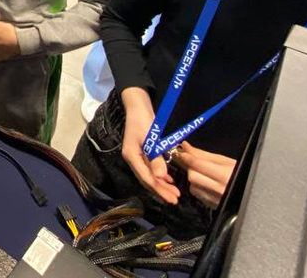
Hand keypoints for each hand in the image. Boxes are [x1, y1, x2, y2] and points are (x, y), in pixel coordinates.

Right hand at [119, 87, 179, 204]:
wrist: (138, 106)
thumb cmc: (143, 120)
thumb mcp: (151, 138)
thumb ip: (155, 158)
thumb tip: (160, 177)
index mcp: (131, 156)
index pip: (146, 178)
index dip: (159, 190)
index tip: (172, 198)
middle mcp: (132, 159)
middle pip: (147, 180)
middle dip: (161, 190)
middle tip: (175, 199)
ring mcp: (136, 156)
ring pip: (149, 176)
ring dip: (161, 184)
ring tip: (174, 192)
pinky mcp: (141, 153)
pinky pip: (150, 169)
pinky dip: (160, 175)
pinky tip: (169, 179)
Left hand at [176, 142, 235, 208]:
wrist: (252, 193)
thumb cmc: (239, 173)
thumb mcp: (225, 161)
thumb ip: (203, 155)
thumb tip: (185, 146)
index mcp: (224, 175)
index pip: (197, 164)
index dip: (186, 156)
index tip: (180, 151)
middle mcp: (219, 189)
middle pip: (192, 176)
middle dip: (190, 168)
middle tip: (193, 162)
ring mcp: (215, 199)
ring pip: (193, 186)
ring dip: (194, 178)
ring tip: (204, 174)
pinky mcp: (212, 206)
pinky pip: (197, 194)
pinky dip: (197, 187)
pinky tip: (206, 183)